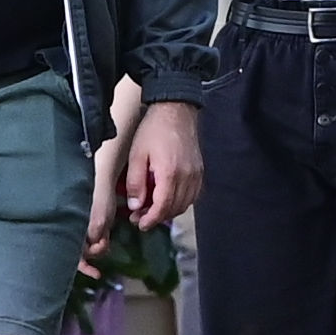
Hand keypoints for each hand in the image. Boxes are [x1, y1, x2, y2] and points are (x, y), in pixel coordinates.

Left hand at [116, 98, 203, 232]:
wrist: (175, 110)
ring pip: (185, 204)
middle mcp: (187, 177)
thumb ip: (136, 183)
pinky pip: (193, 195)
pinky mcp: (200, 171)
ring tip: (152, 209)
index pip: (162, 207)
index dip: (150, 220)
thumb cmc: (154, 129)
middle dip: (157, 217)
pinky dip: (180, 202)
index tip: (140, 224)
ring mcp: (196, 174)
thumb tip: (135, 206)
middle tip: (140, 217)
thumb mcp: (137, 155)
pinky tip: (168, 199)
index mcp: (170, 173)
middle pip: (174, 209)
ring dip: (168, 211)